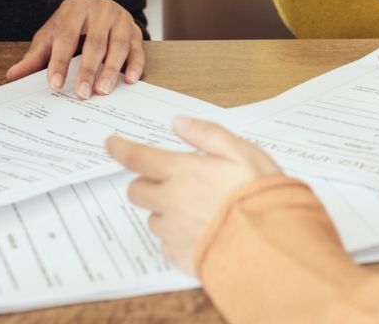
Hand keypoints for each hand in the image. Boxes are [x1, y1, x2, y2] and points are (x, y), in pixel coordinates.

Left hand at [6, 0, 144, 97]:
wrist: (97, 4)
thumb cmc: (72, 23)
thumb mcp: (52, 34)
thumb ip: (36, 55)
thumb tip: (13, 75)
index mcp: (76, 7)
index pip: (67, 36)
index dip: (60, 61)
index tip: (55, 84)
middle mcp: (101, 10)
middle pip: (95, 42)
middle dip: (88, 69)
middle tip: (82, 94)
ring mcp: (121, 18)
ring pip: (118, 45)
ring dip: (111, 69)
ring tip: (102, 91)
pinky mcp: (135, 30)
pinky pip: (138, 48)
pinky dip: (135, 65)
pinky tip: (130, 80)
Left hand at [106, 117, 280, 273]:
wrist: (268, 245)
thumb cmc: (258, 193)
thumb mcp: (240, 150)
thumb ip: (206, 133)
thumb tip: (178, 122)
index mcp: (182, 171)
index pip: (138, 157)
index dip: (120, 148)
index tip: (110, 143)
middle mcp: (171, 201)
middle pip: (137, 190)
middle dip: (147, 182)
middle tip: (173, 179)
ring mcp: (173, 232)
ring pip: (153, 217)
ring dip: (164, 210)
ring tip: (197, 208)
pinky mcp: (180, 257)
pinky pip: (166, 244)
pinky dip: (176, 236)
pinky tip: (201, 231)